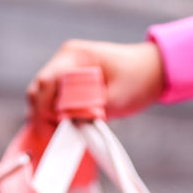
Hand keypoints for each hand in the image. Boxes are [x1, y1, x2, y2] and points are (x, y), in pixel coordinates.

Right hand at [27, 39, 164, 123]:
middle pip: (38, 89)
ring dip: (47, 115)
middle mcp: (66, 59)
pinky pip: (54, 98)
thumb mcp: (115, 100)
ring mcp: (66, 68)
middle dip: (41, 114)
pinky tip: (65, 127)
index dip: (45, 109)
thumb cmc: (138, 80)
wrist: (154, 70)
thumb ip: (90, 111)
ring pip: (42, 95)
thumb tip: (67, 124)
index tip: (55, 130)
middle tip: (55, 136)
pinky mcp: (71, 80)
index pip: (46, 82)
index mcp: (74, 56)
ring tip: (61, 134)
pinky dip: (55, 113)